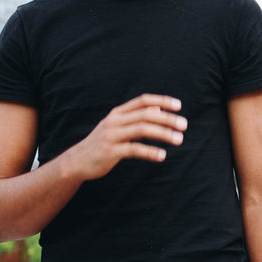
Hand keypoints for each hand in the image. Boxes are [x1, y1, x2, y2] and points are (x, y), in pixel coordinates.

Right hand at [60, 94, 185, 181]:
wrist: (77, 161)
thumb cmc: (102, 143)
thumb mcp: (117, 127)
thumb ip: (136, 118)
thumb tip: (158, 109)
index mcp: (117, 113)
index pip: (142, 100)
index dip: (161, 101)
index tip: (178, 106)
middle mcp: (114, 120)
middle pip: (146, 114)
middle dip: (167, 119)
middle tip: (184, 125)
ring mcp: (112, 135)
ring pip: (142, 129)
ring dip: (163, 134)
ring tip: (179, 139)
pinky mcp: (110, 151)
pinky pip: (134, 149)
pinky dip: (150, 151)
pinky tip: (162, 155)